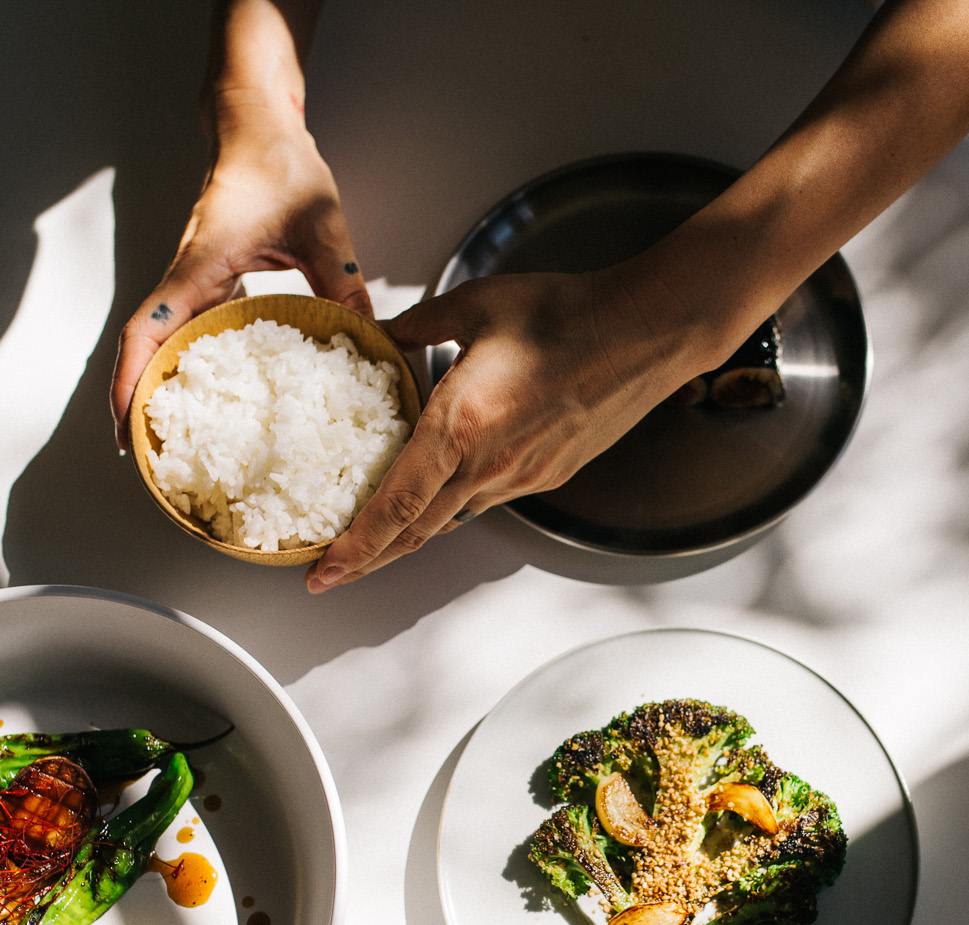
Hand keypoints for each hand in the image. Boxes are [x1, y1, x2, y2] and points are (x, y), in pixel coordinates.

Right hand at [109, 131, 371, 451]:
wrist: (260, 128)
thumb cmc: (280, 165)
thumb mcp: (322, 226)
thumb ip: (343, 280)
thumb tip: (372, 338)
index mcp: (199, 266)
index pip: (148, 330)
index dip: (130, 382)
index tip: (126, 429)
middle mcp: (188, 278)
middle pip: (148, 348)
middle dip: (140, 402)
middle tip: (151, 457)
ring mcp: (197, 280)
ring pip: (166, 341)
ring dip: (163, 385)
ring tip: (176, 439)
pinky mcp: (212, 280)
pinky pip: (195, 328)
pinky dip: (195, 362)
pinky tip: (222, 393)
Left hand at [305, 263, 721, 590]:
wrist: (644, 333)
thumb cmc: (568, 313)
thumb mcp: (477, 305)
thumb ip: (420, 324)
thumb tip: (385, 335)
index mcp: (461, 425)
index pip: (397, 503)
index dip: (357, 544)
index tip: (324, 570)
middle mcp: (490, 464)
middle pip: (418, 530)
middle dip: (369, 557)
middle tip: (329, 575)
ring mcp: (523, 476)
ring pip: (452, 518)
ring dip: (410, 534)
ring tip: (375, 541)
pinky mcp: (548, 473)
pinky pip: (487, 499)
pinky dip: (453, 506)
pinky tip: (440, 495)